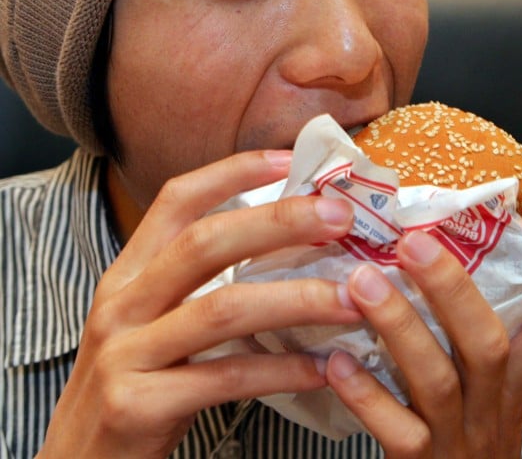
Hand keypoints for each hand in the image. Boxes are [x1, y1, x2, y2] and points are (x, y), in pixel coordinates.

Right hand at [39, 151, 361, 458]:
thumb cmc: (135, 387)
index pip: (179, 200)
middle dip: (281, 222)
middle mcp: (122, 305)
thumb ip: (203, 286)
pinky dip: (283, 369)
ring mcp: (125, 355)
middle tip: (342, 217)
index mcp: (129, 275)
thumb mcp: (153, 324)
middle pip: (207, 243)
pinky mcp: (139, 405)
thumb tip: (293, 250)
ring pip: (225, 308)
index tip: (293, 160)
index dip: (234, 172)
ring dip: (299, 298)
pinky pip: (228, 377)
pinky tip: (325, 367)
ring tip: (354, 298)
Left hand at [324, 219, 521, 457]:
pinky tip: (337, 361)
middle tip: (412, 240)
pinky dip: (367, 394)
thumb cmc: (463, 443)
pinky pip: (398, 431)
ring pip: (438, 380)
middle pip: (489, 343)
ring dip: (400, 325)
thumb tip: (442, 261)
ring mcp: (459, 439)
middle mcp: (494, 408)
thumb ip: (471, 342)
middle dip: (452, 287)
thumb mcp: (486, 397)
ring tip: (363, 282)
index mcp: (517, 382)